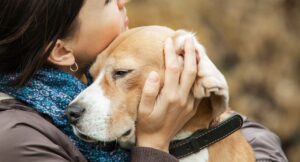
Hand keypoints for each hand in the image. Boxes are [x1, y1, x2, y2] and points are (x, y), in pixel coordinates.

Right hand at [136, 37, 199, 151]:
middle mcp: (183, 98)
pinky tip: (195, 66)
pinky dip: (197, 74)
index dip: (171, 53)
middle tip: (189, 38)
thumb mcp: (142, 109)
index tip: (168, 41)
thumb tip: (154, 73)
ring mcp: (190, 103)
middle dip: (190, 52)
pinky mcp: (193, 107)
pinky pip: (197, 87)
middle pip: (190, 70)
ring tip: (196, 48)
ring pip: (196, 78)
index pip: (173, 68)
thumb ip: (149, 91)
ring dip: (197, 61)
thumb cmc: (147, 123)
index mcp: (170, 96)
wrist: (157, 141)